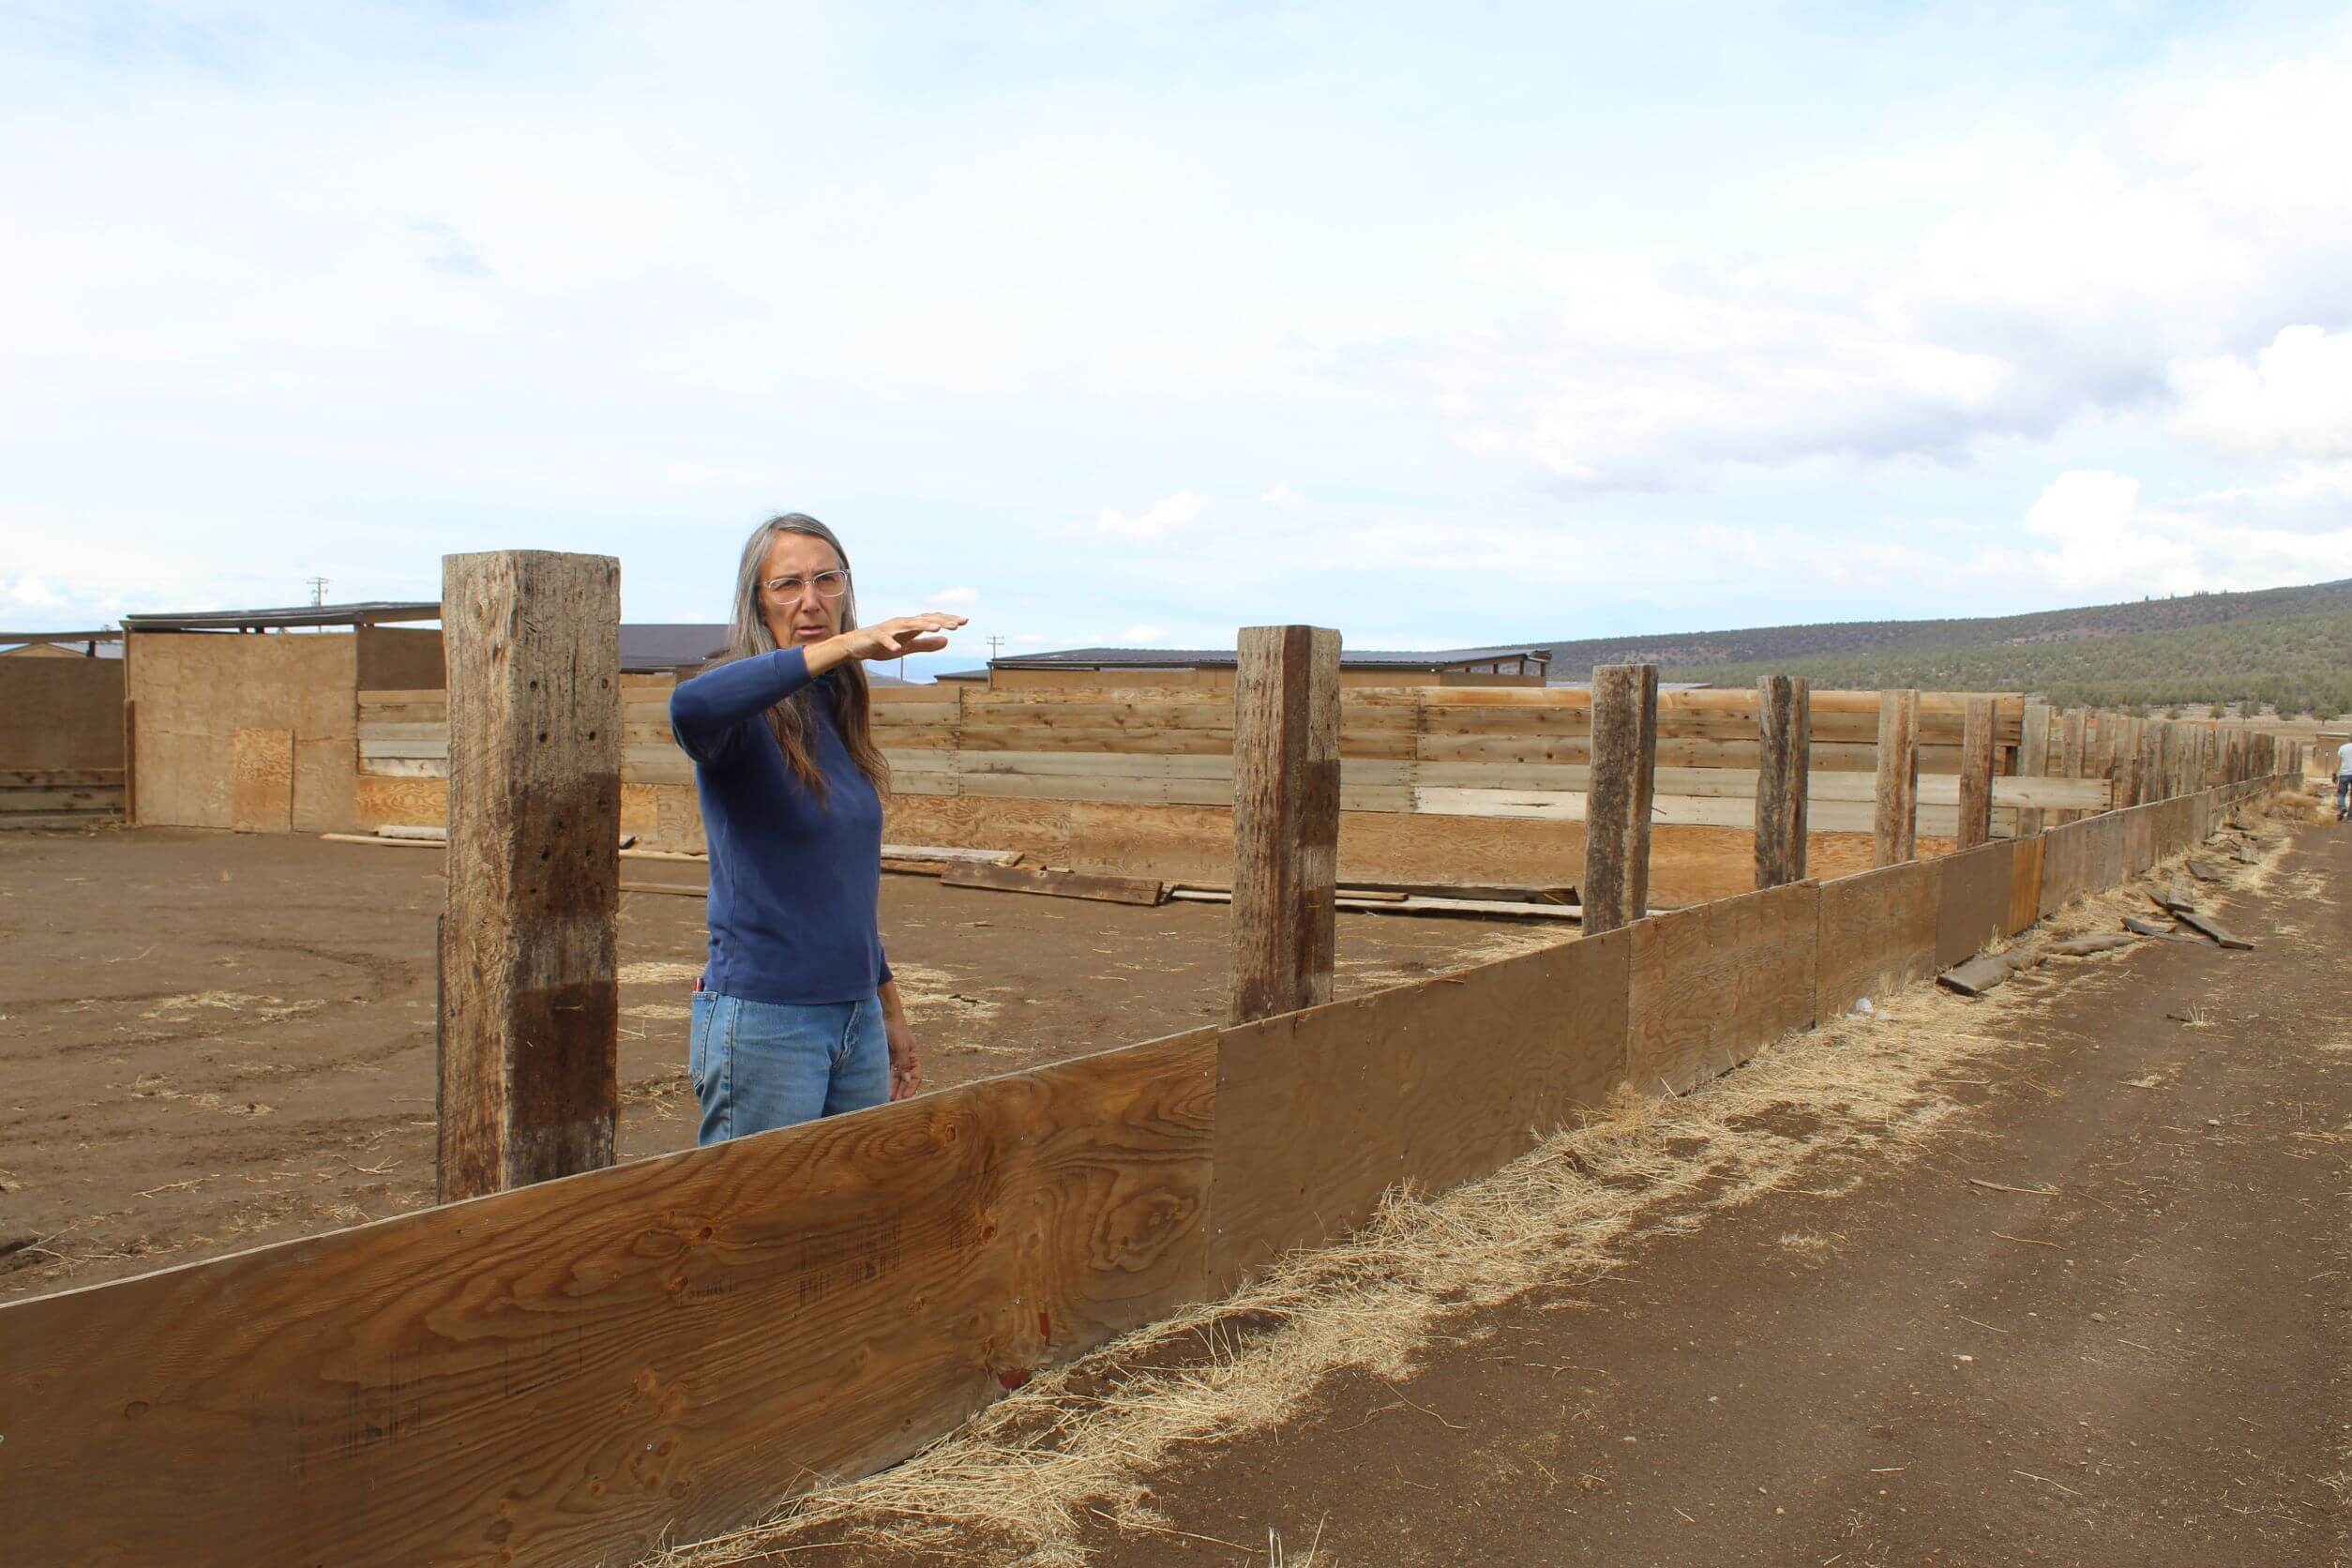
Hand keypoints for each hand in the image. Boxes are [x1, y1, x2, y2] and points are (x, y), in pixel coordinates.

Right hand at [817, 613, 966, 670]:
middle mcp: (902, 623)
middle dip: (941, 621)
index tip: (965, 621)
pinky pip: (884, 639)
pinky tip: (898, 648)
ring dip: (922, 626)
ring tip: (936, 629)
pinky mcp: (876, 637)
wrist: (856, 645)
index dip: (947, 620)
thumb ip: (926, 644)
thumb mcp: (908, 646)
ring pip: (907, 625)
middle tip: (958, 624)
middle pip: (924, 620)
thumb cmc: (882, 644)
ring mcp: (889, 629)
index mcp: (910, 626)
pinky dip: (891, 643)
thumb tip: (947, 641)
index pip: (932, 621)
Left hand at [885, 1012, 921, 1100]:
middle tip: (895, 1103)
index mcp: (913, 1056)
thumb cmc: (896, 1029)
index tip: (905, 1098)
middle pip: (905, 1078)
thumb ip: (903, 1064)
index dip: (912, 1087)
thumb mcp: (901, 1047)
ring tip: (888, 1098)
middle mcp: (905, 1059)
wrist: (884, 1015)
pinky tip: (882, 1087)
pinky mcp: (885, 1057)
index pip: (915, 1076)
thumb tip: (907, 1080)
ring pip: (895, 1077)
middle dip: (901, 1090)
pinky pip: (886, 1071)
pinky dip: (885, 1079)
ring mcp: (895, 1058)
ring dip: (893, 1087)